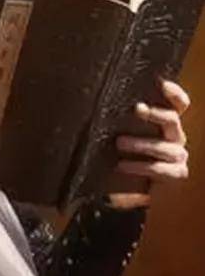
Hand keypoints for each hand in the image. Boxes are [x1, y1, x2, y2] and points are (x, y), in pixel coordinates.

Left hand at [110, 79, 190, 208]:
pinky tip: (122, 166)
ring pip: (166, 147)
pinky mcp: (176, 175)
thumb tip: (96, 101)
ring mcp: (177, 156)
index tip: (162, 84)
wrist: (120, 191)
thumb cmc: (117, 156)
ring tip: (119, 143)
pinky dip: (141, 167)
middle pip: (172, 120)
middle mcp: (174, 137)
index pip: (179, 105)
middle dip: (155, 113)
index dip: (174, 94)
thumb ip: (118, 121)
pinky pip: (162, 169)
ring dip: (142, 143)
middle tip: (137, 108)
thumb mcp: (116, 136)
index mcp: (164, 124)